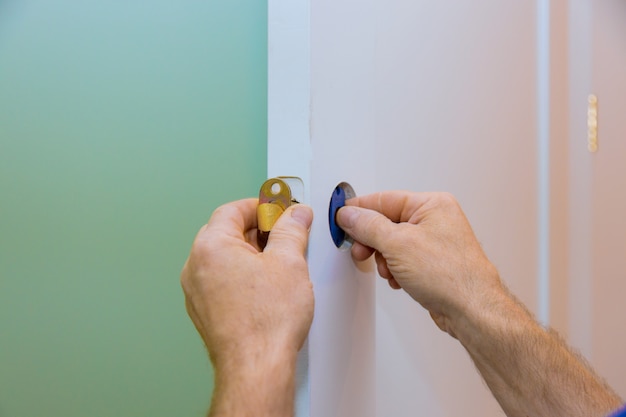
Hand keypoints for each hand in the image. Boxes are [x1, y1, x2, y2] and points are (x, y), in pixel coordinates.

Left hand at [180, 199, 313, 415]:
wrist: (256, 366)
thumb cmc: (266, 322)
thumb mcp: (289, 262)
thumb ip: (292, 230)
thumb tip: (295, 215)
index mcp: (211, 246)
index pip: (233, 209)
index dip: (261, 206)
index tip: (280, 210)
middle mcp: (196, 267)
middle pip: (225, 231)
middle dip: (257, 229)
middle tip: (283, 232)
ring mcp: (197, 291)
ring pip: (224, 257)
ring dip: (250, 252)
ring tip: (279, 260)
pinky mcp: (205, 311)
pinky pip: (221, 280)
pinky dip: (242, 274)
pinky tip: (266, 285)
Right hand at [336, 191, 501, 336]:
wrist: (471, 310)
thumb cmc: (452, 276)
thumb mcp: (398, 244)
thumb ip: (368, 226)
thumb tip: (350, 215)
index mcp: (432, 204)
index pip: (384, 199)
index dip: (360, 209)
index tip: (341, 219)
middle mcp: (435, 219)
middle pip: (386, 222)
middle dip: (372, 240)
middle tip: (361, 251)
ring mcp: (434, 242)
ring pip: (392, 243)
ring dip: (383, 259)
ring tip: (388, 270)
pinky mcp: (431, 263)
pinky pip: (401, 259)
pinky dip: (394, 269)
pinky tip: (398, 279)